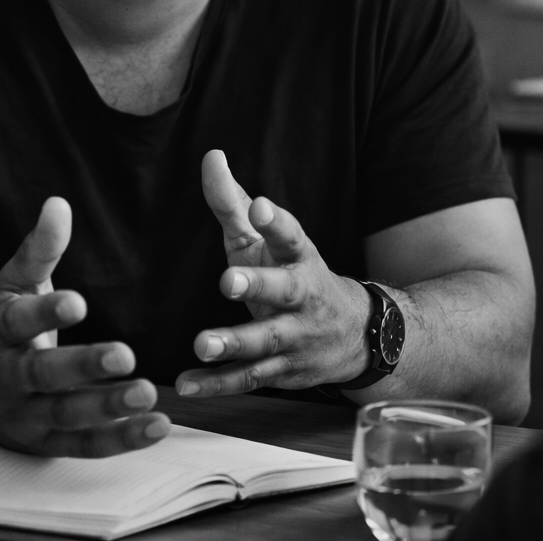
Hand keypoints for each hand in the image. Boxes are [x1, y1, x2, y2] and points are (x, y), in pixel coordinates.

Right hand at [0, 196, 169, 454]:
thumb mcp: (11, 285)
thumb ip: (39, 250)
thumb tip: (58, 204)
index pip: (19, 322)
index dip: (47, 312)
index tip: (78, 301)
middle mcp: (9, 377)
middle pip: (45, 374)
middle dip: (84, 366)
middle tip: (126, 354)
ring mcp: (27, 415)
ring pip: (68, 415)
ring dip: (109, 407)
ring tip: (149, 394)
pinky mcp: (47, 443)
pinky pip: (86, 446)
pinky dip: (121, 439)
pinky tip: (157, 426)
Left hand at [174, 151, 372, 396]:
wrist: (355, 335)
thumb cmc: (293, 274)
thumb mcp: (267, 239)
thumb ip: (233, 203)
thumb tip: (211, 157)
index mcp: (300, 258)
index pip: (291, 236)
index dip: (276, 222)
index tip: (258, 207)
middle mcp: (303, 297)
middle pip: (283, 290)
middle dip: (257, 286)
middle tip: (227, 281)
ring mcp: (296, 337)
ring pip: (267, 341)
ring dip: (235, 342)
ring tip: (202, 343)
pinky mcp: (284, 371)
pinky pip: (250, 379)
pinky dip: (218, 384)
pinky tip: (187, 383)